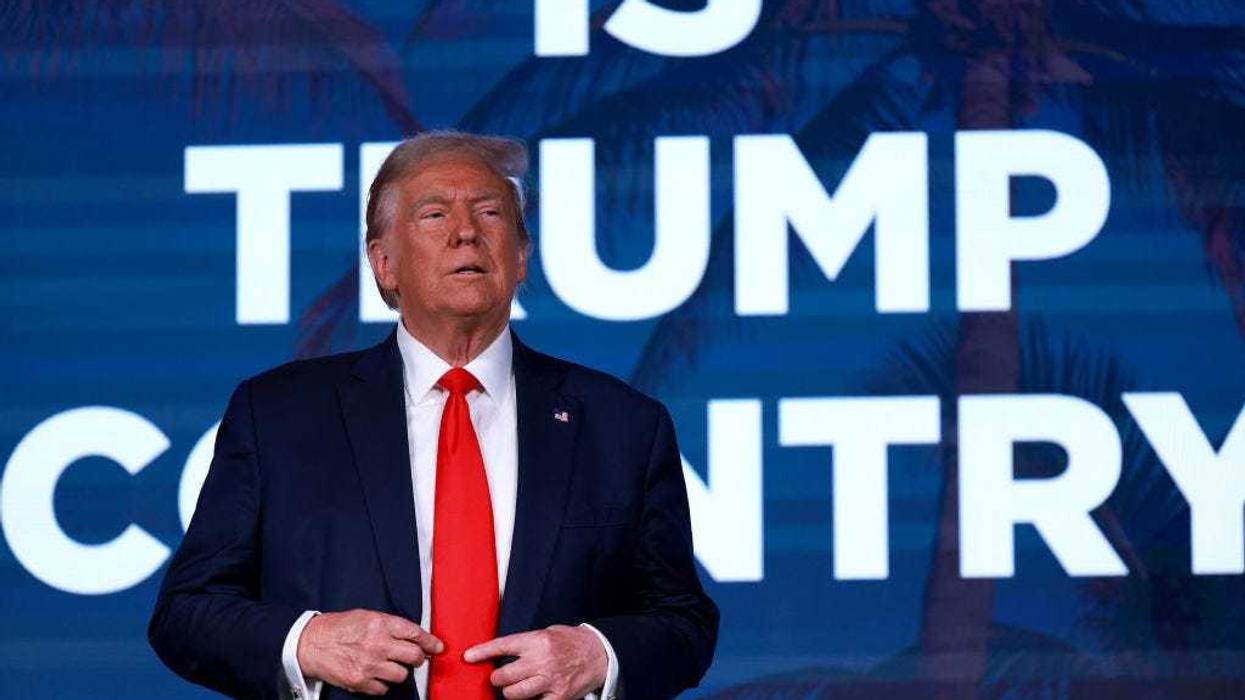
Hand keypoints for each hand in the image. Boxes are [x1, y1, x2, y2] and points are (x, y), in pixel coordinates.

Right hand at [296, 609, 442, 695]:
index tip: (438, 647)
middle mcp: (378, 645)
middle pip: (414, 656)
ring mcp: (369, 665)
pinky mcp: (360, 682)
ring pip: (402, 675)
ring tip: (389, 665)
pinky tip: (375, 674)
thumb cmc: (340, 628)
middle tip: (414, 657)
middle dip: (418, 658)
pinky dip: (383, 683)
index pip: (415, 634)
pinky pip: (384, 688)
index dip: (431, 642)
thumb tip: (414, 636)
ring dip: (400, 672)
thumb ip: (391, 625)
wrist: (312, 644)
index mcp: (381, 624)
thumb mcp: (367, 616)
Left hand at [464, 624, 606, 698]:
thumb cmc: (571, 642)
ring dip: (510, 693)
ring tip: (514, 688)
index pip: (502, 646)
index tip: (468, 657)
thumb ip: (527, 643)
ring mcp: (550, 680)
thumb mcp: (549, 633)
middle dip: (497, 678)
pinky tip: (532, 697)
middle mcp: (542, 660)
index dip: (482, 652)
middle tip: (500, 677)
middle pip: (503, 675)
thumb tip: (502, 653)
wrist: (600, 654)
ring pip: (513, 694)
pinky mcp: (558, 697)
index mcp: (537, 640)